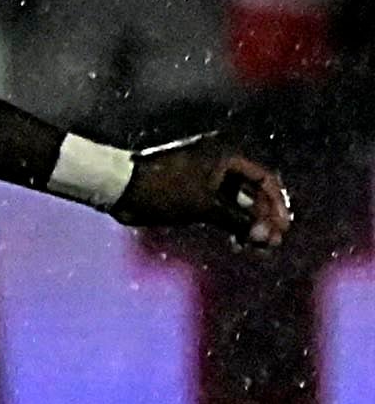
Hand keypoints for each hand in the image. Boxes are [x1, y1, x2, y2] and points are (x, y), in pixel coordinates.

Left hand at [117, 135, 291, 246]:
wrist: (120, 188)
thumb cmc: (163, 190)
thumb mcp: (205, 206)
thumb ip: (238, 220)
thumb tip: (266, 236)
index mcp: (224, 157)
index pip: (263, 179)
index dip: (276, 204)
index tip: (283, 226)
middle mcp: (218, 165)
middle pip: (251, 192)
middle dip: (263, 217)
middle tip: (272, 242)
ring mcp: (204, 180)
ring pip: (235, 203)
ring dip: (247, 223)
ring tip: (258, 246)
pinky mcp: (191, 194)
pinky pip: (218, 208)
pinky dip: (229, 223)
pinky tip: (238, 241)